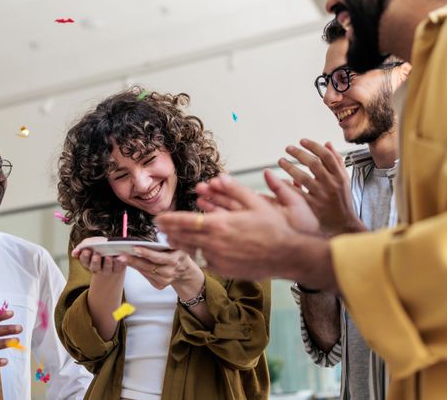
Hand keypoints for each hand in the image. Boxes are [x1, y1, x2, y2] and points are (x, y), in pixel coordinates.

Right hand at [71, 236, 125, 276]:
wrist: (114, 249)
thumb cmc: (100, 246)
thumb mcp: (91, 242)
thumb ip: (82, 246)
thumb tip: (75, 252)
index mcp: (88, 262)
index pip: (84, 260)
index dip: (85, 256)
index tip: (87, 250)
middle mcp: (97, 268)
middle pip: (94, 267)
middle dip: (95, 261)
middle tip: (96, 255)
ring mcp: (107, 270)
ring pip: (106, 269)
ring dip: (107, 263)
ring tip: (109, 257)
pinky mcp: (117, 270)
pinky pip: (118, 268)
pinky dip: (119, 263)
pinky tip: (120, 258)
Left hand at [121, 247, 203, 295]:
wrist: (184, 270)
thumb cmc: (178, 254)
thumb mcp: (176, 246)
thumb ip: (166, 243)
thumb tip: (149, 238)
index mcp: (175, 260)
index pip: (158, 257)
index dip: (146, 253)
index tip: (135, 248)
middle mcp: (169, 272)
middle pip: (148, 266)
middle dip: (134, 260)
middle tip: (121, 254)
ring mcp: (164, 280)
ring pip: (145, 272)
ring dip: (133, 264)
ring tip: (122, 257)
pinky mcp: (160, 285)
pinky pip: (146, 276)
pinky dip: (138, 269)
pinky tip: (131, 263)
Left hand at [156, 174, 327, 280]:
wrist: (287, 255)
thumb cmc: (274, 228)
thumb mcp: (256, 202)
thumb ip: (234, 190)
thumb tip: (220, 177)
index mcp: (220, 224)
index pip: (185, 221)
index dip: (169, 219)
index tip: (159, 217)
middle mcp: (215, 243)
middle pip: (183, 237)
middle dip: (169, 231)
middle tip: (160, 227)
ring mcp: (219, 259)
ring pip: (192, 250)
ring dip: (179, 244)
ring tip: (171, 239)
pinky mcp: (224, 270)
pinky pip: (206, 261)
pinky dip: (199, 254)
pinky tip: (196, 250)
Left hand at [279, 139, 365, 234]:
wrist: (343, 224)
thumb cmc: (343, 200)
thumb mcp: (345, 179)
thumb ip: (337, 161)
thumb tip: (327, 143)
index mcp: (339, 176)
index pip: (326, 155)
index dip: (313, 146)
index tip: (301, 141)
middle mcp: (331, 184)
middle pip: (313, 164)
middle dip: (299, 154)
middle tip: (288, 148)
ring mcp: (321, 195)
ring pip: (303, 177)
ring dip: (290, 167)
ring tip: (281, 161)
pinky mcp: (312, 206)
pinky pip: (297, 193)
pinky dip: (288, 185)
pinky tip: (280, 179)